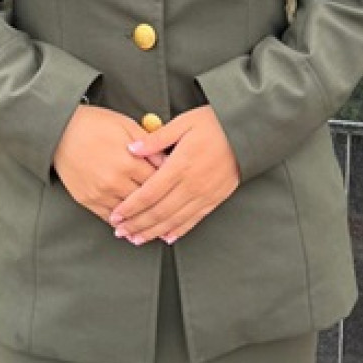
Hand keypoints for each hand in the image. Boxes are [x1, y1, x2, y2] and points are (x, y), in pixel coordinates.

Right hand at [52, 104, 160, 222]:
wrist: (61, 131)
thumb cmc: (96, 124)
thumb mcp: (128, 126)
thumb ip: (150, 145)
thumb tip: (168, 161)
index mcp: (128, 162)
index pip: (158, 181)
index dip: (169, 184)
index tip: (176, 187)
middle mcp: (114, 181)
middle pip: (145, 200)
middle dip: (159, 202)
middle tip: (171, 206)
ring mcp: (100, 193)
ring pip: (129, 213)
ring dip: (142, 216)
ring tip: (156, 221)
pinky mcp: (87, 200)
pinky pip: (109, 217)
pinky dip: (122, 221)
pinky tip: (131, 224)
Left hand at [109, 105, 239, 245]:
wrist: (246, 133)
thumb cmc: (214, 124)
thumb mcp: (183, 122)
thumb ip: (157, 138)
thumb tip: (132, 148)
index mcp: (180, 165)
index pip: (149, 193)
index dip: (130, 207)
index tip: (116, 215)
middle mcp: (192, 184)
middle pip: (158, 211)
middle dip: (137, 224)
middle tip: (120, 232)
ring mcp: (204, 194)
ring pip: (174, 220)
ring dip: (153, 232)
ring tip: (137, 239)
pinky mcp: (215, 199)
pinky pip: (193, 220)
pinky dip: (178, 230)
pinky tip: (167, 237)